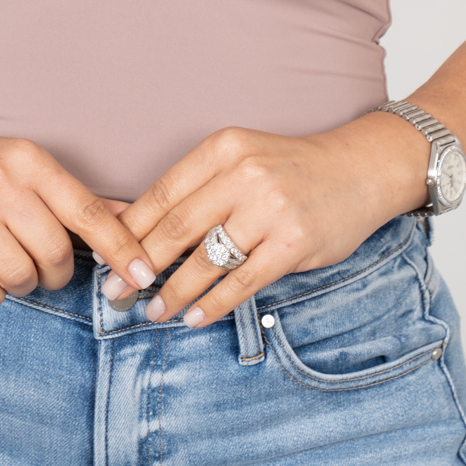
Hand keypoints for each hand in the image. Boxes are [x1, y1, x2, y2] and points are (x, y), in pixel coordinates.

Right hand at [0, 124, 156, 308]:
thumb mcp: (27, 166)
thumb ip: (76, 197)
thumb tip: (134, 218)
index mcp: (28, 161)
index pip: (87, 212)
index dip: (120, 249)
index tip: (142, 275)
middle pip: (55, 253)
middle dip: (58, 273)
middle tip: (46, 267)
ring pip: (20, 276)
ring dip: (23, 283)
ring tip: (10, 264)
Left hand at [106, 117, 427, 327]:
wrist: (360, 170)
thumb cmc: (290, 170)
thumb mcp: (240, 160)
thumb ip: (194, 188)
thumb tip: (130, 222)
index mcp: (223, 148)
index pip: (162, 194)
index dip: (129, 231)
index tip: (105, 257)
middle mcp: (244, 174)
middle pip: (177, 228)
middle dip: (140, 265)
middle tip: (114, 292)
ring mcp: (271, 209)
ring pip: (206, 260)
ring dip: (173, 292)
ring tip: (152, 311)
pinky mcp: (293, 244)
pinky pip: (242, 281)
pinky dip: (213, 304)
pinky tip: (193, 317)